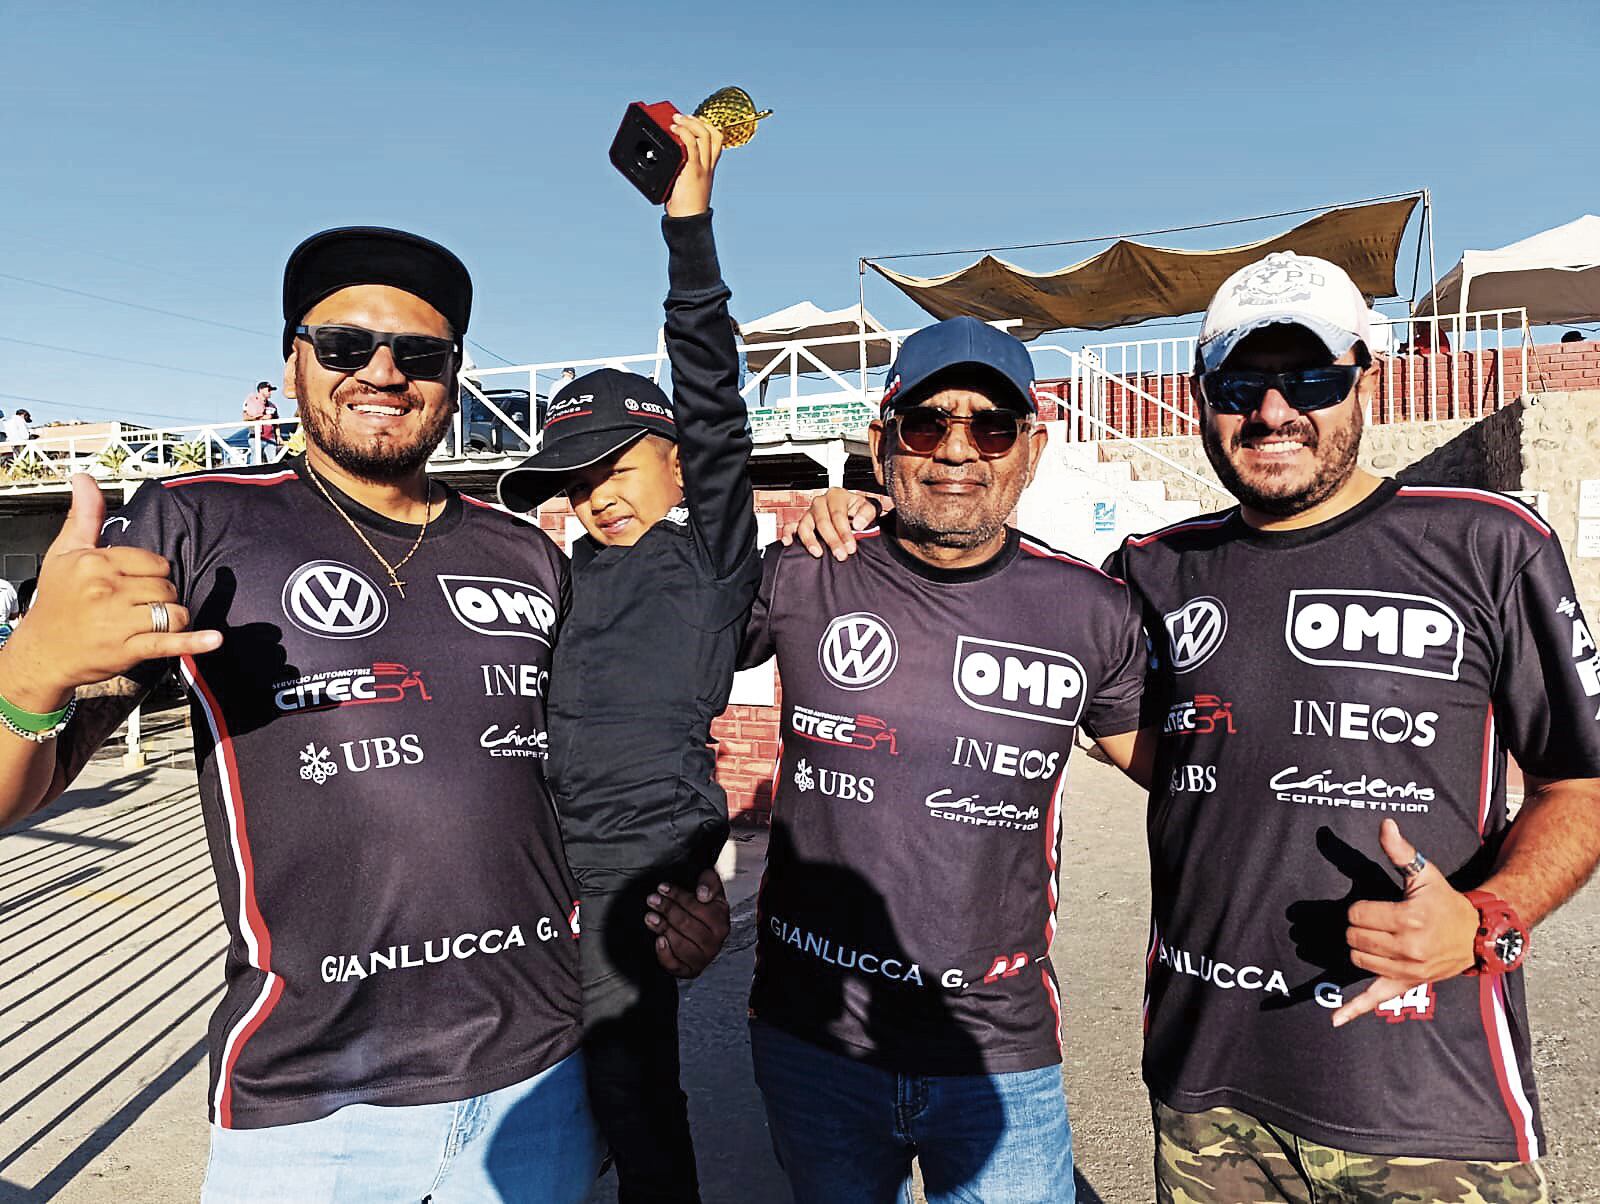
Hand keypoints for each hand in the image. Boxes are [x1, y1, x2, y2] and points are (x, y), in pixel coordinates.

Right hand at [0, 475, 220, 710]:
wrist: (42, 651)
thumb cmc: (56, 601)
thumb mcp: (65, 553)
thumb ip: (85, 516)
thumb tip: (85, 479)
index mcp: (95, 563)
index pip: (154, 562)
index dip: (152, 573)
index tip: (134, 582)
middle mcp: (107, 590)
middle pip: (167, 587)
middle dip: (161, 596)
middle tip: (136, 606)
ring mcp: (118, 621)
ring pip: (173, 612)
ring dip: (171, 619)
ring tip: (148, 623)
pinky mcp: (128, 649)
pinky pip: (168, 641)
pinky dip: (194, 641)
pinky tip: (214, 639)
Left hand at [645, 869, 729, 977]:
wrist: (704, 929)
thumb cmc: (704, 907)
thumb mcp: (710, 887)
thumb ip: (709, 881)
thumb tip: (702, 894)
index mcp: (721, 921)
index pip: (697, 907)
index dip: (678, 896)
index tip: (663, 888)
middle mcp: (715, 942)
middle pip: (686, 925)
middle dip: (667, 909)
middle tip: (652, 900)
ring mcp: (703, 958)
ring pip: (680, 944)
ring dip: (663, 928)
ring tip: (651, 917)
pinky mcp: (690, 970)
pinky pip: (675, 965)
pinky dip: (664, 954)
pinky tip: (658, 940)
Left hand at [664, 113, 722, 217]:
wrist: (689, 220)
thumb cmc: (685, 207)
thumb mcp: (684, 184)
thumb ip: (679, 170)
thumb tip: (665, 161)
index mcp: (709, 168)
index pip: (716, 141)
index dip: (707, 127)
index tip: (692, 121)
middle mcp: (708, 165)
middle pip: (713, 134)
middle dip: (697, 121)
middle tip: (681, 116)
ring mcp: (702, 167)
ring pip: (704, 136)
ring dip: (690, 122)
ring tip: (676, 119)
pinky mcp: (693, 170)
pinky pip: (691, 146)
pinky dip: (684, 134)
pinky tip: (674, 130)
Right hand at [781, 488, 881, 559]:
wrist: (851, 513)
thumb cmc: (856, 511)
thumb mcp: (867, 508)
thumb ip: (867, 513)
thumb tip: (859, 523)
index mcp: (836, 496)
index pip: (838, 515)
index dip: (844, 532)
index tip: (850, 547)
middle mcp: (820, 502)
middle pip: (823, 522)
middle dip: (832, 540)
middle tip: (840, 555)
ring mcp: (809, 512)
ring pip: (805, 525)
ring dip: (811, 540)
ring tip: (818, 553)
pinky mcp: (801, 522)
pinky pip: (790, 526)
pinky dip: (787, 534)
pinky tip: (788, 543)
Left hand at [1331, 818, 1479, 1026]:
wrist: (1476, 936)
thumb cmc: (1445, 902)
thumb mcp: (1425, 874)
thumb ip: (1400, 851)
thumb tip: (1385, 824)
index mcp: (1408, 919)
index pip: (1356, 915)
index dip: (1361, 908)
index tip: (1377, 906)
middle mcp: (1407, 948)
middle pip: (1354, 938)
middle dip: (1359, 927)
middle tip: (1380, 921)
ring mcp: (1407, 971)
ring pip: (1358, 960)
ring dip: (1362, 948)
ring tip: (1382, 938)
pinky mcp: (1407, 985)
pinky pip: (1375, 999)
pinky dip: (1354, 1010)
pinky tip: (1335, 1019)